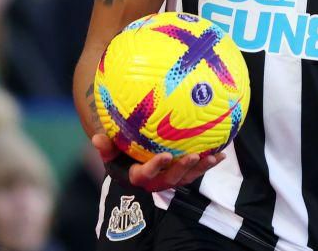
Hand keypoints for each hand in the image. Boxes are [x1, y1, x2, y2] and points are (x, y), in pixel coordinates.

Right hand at [91, 133, 223, 192]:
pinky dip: (208, 163)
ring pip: (187, 177)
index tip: (164, 156)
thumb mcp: (110, 151)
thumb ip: (105, 146)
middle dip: (182, 169)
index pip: (145, 174)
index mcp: (137, 175)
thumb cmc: (119, 153)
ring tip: (213, 157)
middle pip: (170, 178)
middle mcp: (155, 180)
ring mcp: (170, 178)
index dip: (155, 167)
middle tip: (192, 156)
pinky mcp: (182, 174)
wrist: (130, 162)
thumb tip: (96, 137)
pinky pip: (196, 171)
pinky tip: (221, 153)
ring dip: (200, 168)